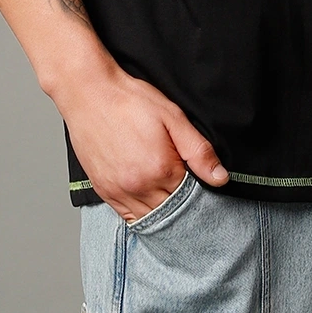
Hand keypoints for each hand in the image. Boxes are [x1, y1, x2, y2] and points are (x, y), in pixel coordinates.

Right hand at [57, 64, 229, 222]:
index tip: (199, 182)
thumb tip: (220, 178)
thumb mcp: (173, 117)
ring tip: (167, 193)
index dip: (199, 192)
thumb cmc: (131, 101)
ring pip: (149, 218)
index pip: (190, 197)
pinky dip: (141, 214)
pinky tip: (148, 203)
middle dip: (182, 204)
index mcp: (161, 169)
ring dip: (162, 212)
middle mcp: (139, 186)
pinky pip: (127, 217)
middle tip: (184, 186)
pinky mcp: (103, 190)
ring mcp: (118, 191)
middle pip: (171, 212)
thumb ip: (198, 151)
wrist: (90, 94)